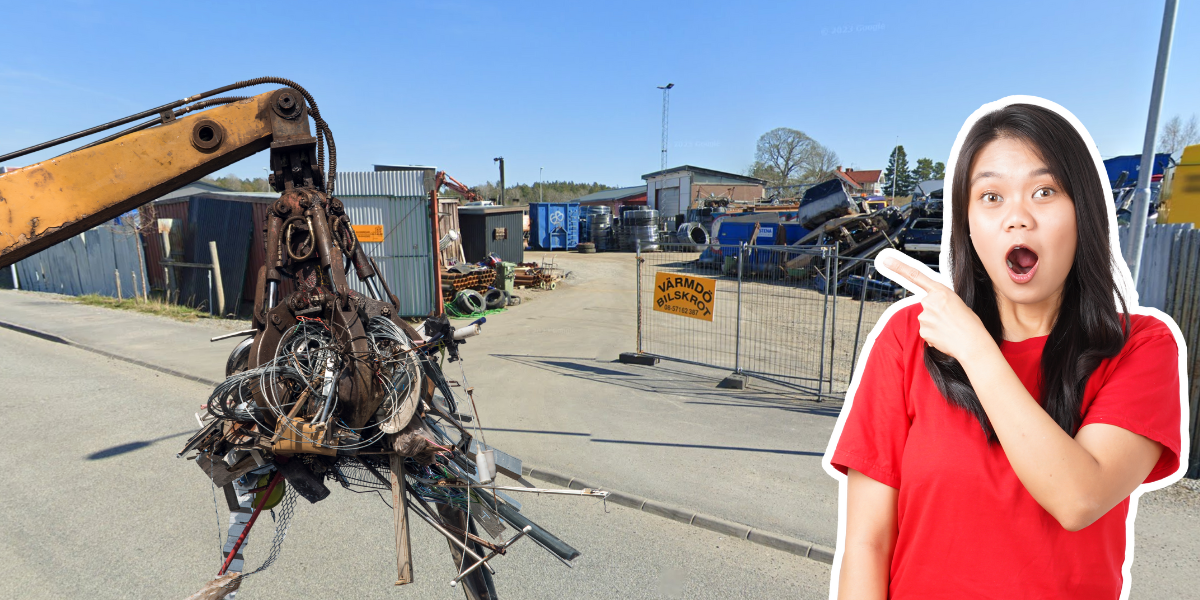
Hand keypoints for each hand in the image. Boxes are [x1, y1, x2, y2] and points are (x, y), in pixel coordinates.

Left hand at [876, 250, 991, 361]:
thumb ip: (942, 301)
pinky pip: (926, 332)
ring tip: (950, 329)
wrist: (972, 343)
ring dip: (935, 325)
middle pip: (926, 305)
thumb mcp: (958, 303)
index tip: (887, 261)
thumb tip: (934, 308)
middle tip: (950, 320)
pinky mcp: (922, 331)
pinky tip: (945, 337)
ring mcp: (924, 317)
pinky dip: (934, 335)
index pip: (916, 276)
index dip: (899, 267)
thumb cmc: (970, 324)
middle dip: (935, 312)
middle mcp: (929, 302)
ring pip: (926, 319)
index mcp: (941, 292)